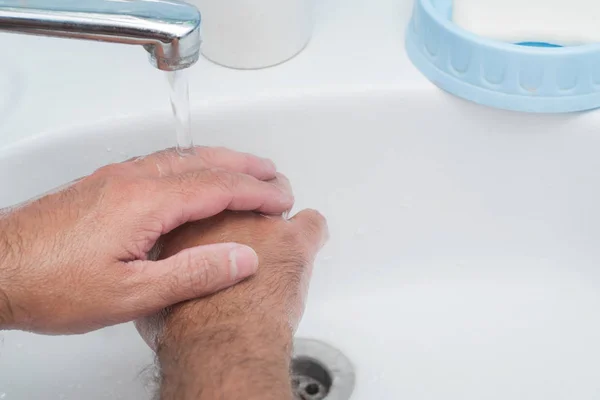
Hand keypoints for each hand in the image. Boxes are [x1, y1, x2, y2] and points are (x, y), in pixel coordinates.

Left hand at [0, 147, 293, 333]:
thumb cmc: (52, 284)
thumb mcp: (131, 294)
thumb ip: (193, 274)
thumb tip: (244, 257)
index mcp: (146, 202)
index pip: (219, 187)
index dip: (257, 192)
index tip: (282, 199)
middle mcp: (134, 179)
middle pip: (204, 161)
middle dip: (246, 166)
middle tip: (275, 174)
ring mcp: (116, 178)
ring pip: (182, 157)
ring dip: (220, 160)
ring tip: (245, 170)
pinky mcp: (103, 184)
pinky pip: (162, 163)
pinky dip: (193, 164)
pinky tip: (193, 178)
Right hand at [136, 210, 327, 399]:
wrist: (221, 341)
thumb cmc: (190, 325)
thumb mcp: (162, 295)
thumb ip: (173, 276)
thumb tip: (176, 281)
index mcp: (190, 225)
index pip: (210, 200)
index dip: (222, 212)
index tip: (227, 224)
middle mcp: (226, 216)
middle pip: (245, 191)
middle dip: (252, 205)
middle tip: (256, 228)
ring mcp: (262, 224)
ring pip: (279, 198)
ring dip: (280, 216)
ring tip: (279, 240)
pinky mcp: (294, 240)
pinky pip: (313, 222)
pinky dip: (313, 233)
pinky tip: (309, 244)